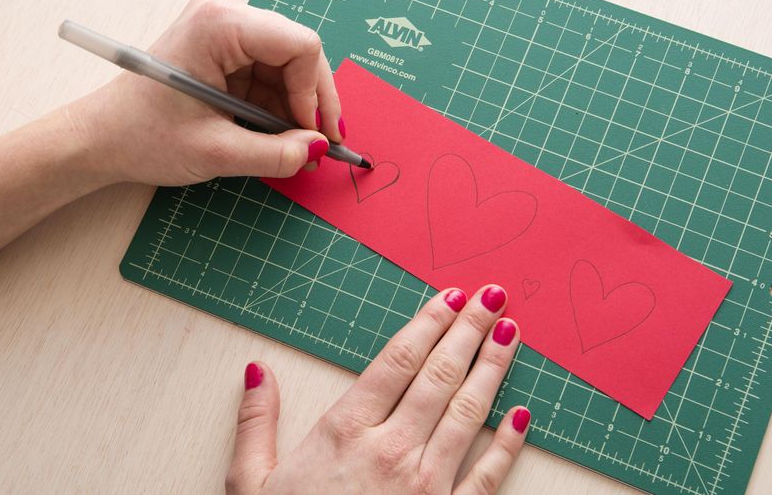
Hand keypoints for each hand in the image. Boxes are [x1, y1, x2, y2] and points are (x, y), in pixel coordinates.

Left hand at [66, 0, 342, 186]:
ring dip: (295, 108)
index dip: (316, 94)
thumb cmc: (143, 136)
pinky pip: (268, 73)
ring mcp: (224, 27)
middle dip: (311, 102)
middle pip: (298, 52)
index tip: (315, 135)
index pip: (301, 46)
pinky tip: (274, 135)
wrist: (100, 138)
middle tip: (321, 145)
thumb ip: (277, 153)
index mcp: (220, 24)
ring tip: (293, 146)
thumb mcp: (217, 153)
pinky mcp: (222, 46)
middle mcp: (224, 13)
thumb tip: (321, 149)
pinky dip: (277, 106)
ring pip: (287, 65)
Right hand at [226, 285, 530, 494]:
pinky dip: (507, 443)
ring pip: (469, 413)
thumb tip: (257, 369)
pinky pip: (488, 476)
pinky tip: (522, 415)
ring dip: (494, 369)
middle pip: (440, 375)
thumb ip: (256, 423)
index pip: (397, 361)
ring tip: (512, 334)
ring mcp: (426, 487)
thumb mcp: (249, 485)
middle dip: (470, 331)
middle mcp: (391, 450)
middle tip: (494, 297)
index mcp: (344, 433)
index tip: (452, 297)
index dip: (428, 323)